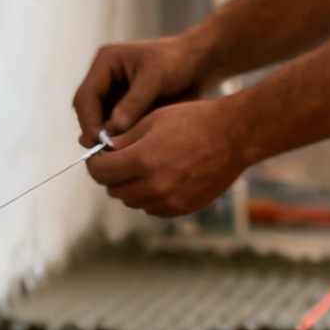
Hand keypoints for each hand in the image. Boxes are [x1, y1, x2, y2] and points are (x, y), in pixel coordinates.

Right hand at [72, 34, 211, 142]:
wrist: (200, 63)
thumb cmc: (179, 61)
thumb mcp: (155, 78)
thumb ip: (133, 104)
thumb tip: (111, 130)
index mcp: (105, 63)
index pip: (85, 97)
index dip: (89, 121)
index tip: (100, 142)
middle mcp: (104, 80)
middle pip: (87, 113)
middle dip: (95, 133)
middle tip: (107, 153)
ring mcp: (113, 96)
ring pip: (98, 124)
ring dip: (105, 139)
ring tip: (118, 153)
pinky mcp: (124, 110)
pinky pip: (114, 129)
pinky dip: (118, 140)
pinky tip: (128, 150)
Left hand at [85, 98, 253, 217]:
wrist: (234, 135)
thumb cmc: (194, 120)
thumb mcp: (153, 120)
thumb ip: (123, 140)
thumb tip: (102, 152)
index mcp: (142, 160)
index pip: (100, 172)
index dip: (95, 164)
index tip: (98, 157)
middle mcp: (153, 186)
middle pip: (114, 190)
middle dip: (111, 175)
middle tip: (119, 161)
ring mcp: (169, 201)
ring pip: (132, 201)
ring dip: (130, 187)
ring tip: (142, 168)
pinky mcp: (182, 208)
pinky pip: (153, 209)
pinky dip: (149, 197)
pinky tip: (160, 179)